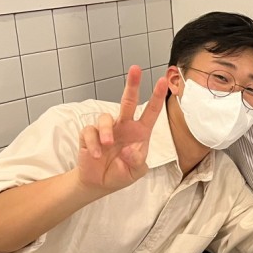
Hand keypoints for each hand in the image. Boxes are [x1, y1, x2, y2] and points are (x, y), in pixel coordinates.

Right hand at [77, 66, 166, 195]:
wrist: (100, 183)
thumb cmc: (122, 172)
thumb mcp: (136, 171)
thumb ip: (137, 160)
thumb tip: (129, 148)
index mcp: (140, 132)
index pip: (151, 111)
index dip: (157, 96)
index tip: (163, 80)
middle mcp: (124, 126)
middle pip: (128, 101)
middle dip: (132, 84)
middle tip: (136, 68)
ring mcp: (107, 129)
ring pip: (105, 117)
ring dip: (106, 131)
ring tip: (108, 145)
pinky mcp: (89, 134)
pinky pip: (90, 131)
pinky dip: (94, 144)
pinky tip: (97, 155)